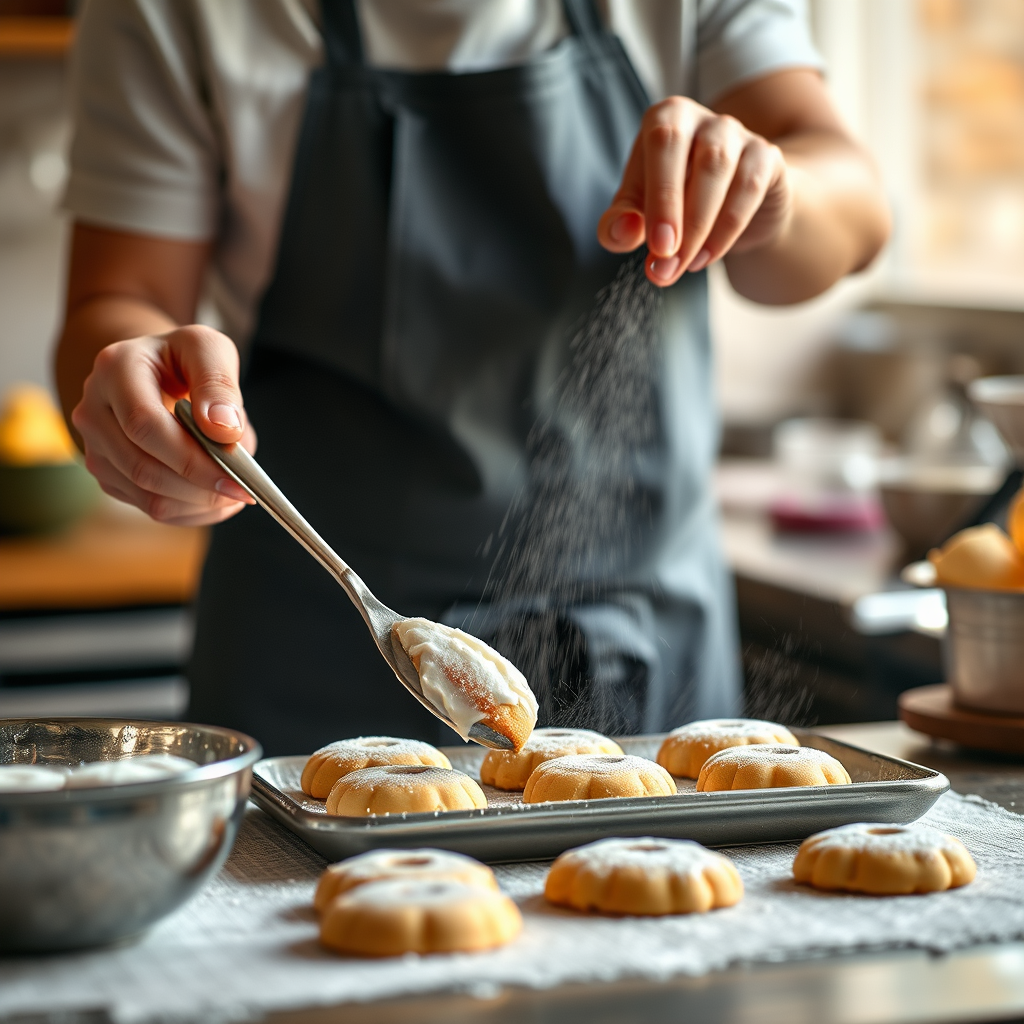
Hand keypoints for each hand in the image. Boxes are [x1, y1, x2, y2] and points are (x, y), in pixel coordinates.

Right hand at [72, 325, 257, 525]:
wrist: (154, 370)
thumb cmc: (184, 359)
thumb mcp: (208, 350)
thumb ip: (219, 384)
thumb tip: (225, 430)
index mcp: (114, 370)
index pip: (145, 426)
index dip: (192, 458)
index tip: (237, 475)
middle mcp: (93, 411)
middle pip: (144, 469)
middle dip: (200, 487)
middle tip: (244, 491)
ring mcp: (95, 447)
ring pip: (148, 496)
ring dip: (199, 504)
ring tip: (235, 493)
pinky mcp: (109, 474)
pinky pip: (150, 507)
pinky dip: (190, 510)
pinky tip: (215, 497)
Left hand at [598, 96, 791, 286]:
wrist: (729, 207)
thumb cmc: (672, 202)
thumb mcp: (637, 213)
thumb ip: (618, 224)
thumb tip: (624, 231)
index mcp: (665, 119)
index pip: (660, 142)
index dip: (659, 196)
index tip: (658, 246)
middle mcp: (701, 118)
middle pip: (694, 153)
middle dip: (676, 211)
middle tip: (666, 261)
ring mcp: (737, 134)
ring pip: (721, 170)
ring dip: (700, 227)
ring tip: (683, 265)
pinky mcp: (766, 158)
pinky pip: (749, 189)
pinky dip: (727, 229)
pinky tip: (707, 257)